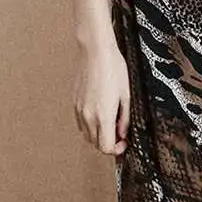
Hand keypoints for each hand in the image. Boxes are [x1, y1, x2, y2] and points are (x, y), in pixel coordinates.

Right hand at [73, 39, 130, 155]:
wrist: (96, 52)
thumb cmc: (114, 68)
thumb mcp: (127, 95)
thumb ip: (125, 118)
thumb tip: (123, 133)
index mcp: (103, 115)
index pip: (105, 147)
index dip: (116, 149)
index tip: (123, 142)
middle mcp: (88, 116)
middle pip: (95, 144)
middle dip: (108, 143)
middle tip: (119, 133)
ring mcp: (79, 109)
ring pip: (87, 135)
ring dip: (98, 135)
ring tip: (110, 122)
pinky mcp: (74, 103)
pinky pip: (81, 123)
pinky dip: (90, 125)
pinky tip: (100, 114)